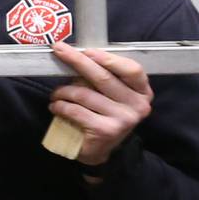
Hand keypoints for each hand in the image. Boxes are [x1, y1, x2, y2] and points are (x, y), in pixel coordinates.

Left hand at [48, 42, 153, 167]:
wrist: (101, 149)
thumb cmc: (103, 113)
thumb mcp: (111, 93)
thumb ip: (104, 74)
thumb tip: (78, 53)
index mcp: (142, 91)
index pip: (132, 69)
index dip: (108, 58)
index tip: (86, 51)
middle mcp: (137, 106)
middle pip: (104, 77)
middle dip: (78, 61)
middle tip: (59, 50)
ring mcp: (123, 119)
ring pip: (84, 94)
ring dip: (63, 91)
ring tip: (56, 94)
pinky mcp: (105, 131)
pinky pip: (75, 110)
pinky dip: (60, 106)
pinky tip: (56, 106)